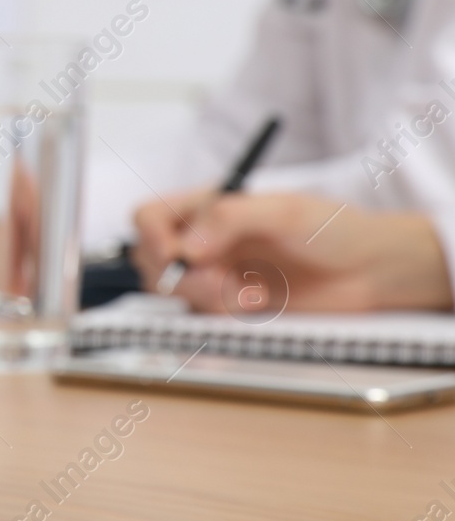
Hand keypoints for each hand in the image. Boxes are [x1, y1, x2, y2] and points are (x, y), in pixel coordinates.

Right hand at [134, 190, 451, 311]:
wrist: (371, 272)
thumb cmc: (333, 229)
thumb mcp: (285, 211)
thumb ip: (230, 217)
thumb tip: (187, 246)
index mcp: (207, 205)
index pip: (150, 217)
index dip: (152, 236)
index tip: (175, 255)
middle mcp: (203, 239)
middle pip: (151, 259)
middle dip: (178, 276)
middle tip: (217, 280)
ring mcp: (214, 273)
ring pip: (174, 292)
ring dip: (204, 296)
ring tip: (249, 294)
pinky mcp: (230, 304)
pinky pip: (202, 315)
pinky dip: (224, 313)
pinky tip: (258, 303)